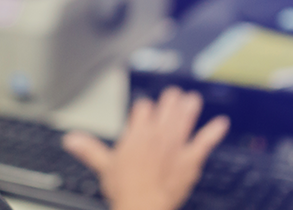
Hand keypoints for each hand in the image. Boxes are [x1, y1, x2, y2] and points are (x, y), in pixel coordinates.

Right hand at [62, 87, 229, 209]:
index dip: (143, 108)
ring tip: (193, 99)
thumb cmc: (125, 188)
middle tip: (173, 94)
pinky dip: (214, 131)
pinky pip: (205, 141)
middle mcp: (160, 134)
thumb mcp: (104, 166)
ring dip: (190, 108)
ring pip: (185, 119)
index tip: (143, 109)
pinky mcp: (191, 158)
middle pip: (167, 108)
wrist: (144, 205)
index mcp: (139, 132)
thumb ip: (89, 149)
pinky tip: (222, 123)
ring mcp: (177, 145)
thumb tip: (71, 139)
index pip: (142, 108)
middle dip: (170, 100)